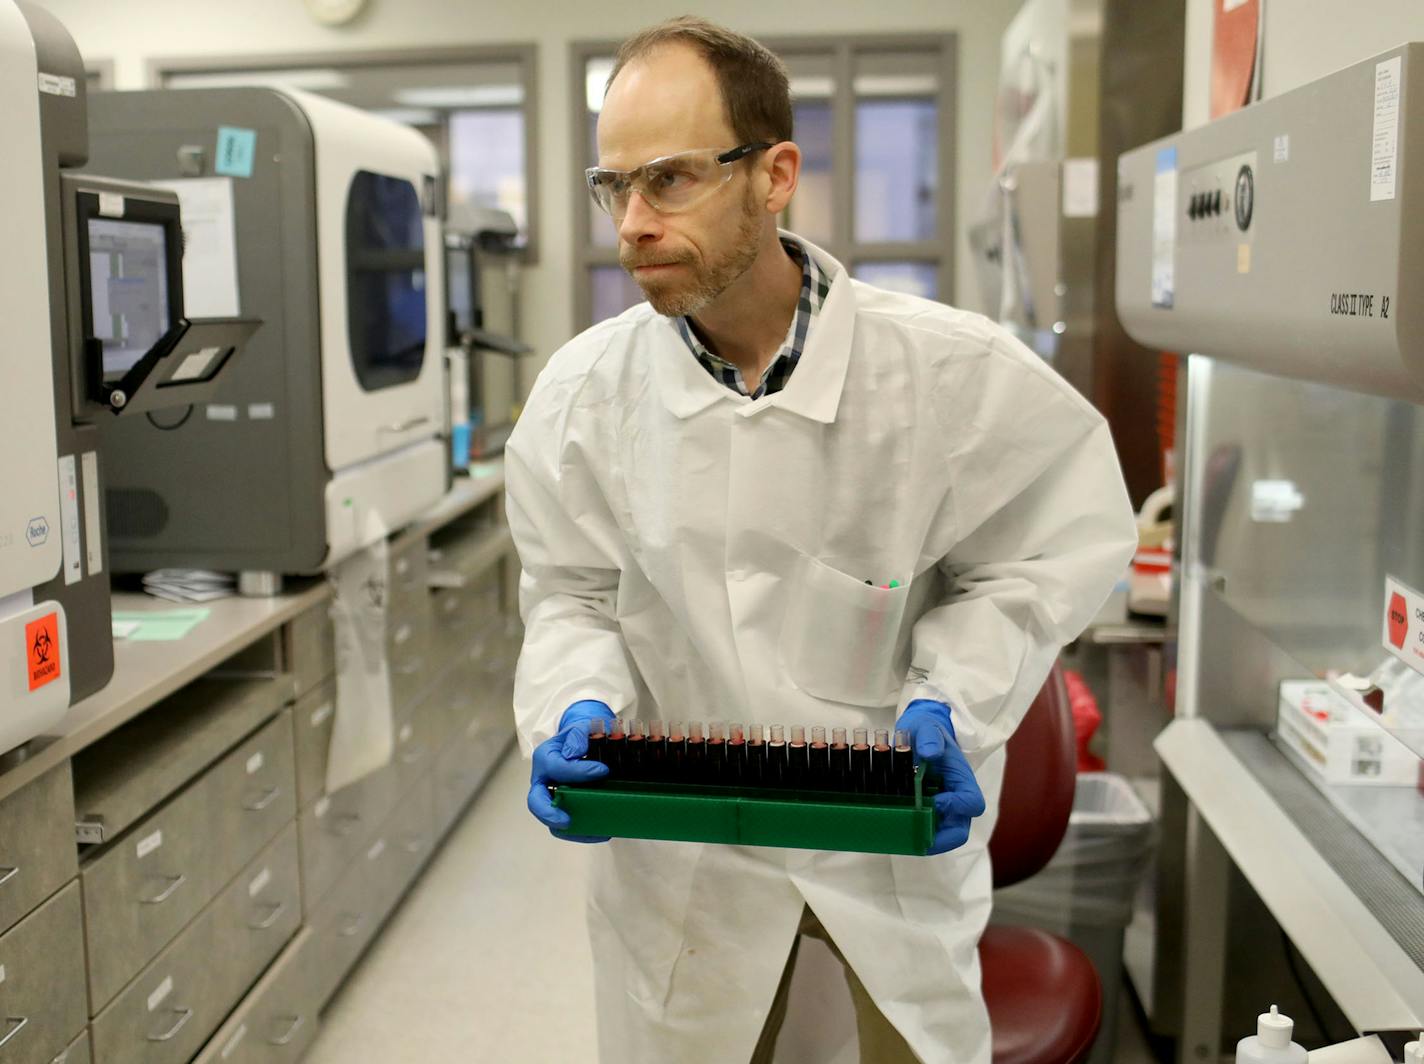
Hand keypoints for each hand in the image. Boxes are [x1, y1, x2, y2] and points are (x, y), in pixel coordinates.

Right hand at [527, 700, 616, 842]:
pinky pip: (567, 826)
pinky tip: (601, 832)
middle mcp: (544, 780)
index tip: (603, 770)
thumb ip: (578, 736)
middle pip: (536, 802)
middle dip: (549, 814)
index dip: (579, 772)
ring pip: (552, 820)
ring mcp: (552, 796)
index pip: (556, 768)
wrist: (583, 739)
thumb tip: (573, 754)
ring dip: (571, 829)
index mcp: (545, 758)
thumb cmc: (581, 734)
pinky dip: (582, 832)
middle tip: (567, 820)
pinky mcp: (564, 806)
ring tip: (594, 831)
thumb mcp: (581, 727)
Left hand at [895, 699, 986, 855]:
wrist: (918, 733)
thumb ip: (930, 737)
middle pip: (959, 830)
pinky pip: (925, 830)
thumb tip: (930, 753)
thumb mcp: (927, 727)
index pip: (972, 802)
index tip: (935, 801)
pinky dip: (913, 835)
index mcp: (962, 779)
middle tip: (920, 842)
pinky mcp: (926, 811)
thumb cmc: (926, 730)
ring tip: (903, 841)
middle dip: (942, 840)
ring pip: (941, 835)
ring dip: (925, 841)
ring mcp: (941, 807)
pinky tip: (895, 833)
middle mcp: (955, 798)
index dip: (957, 807)